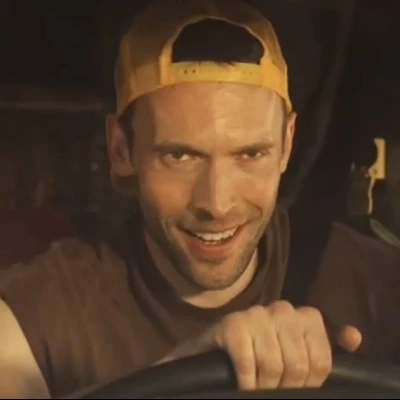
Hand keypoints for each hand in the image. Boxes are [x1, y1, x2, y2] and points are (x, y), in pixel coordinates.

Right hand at [159, 301, 361, 389]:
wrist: (212, 354)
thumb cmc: (259, 356)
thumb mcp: (295, 354)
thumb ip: (324, 349)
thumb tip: (354, 337)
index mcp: (304, 317)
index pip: (321, 360)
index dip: (309, 384)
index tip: (295, 387)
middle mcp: (282, 309)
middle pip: (297, 364)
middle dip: (284, 387)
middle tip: (271, 389)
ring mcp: (255, 314)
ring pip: (273, 364)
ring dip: (263, 386)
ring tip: (256, 387)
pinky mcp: (231, 324)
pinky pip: (247, 362)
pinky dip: (245, 381)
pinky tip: (241, 383)